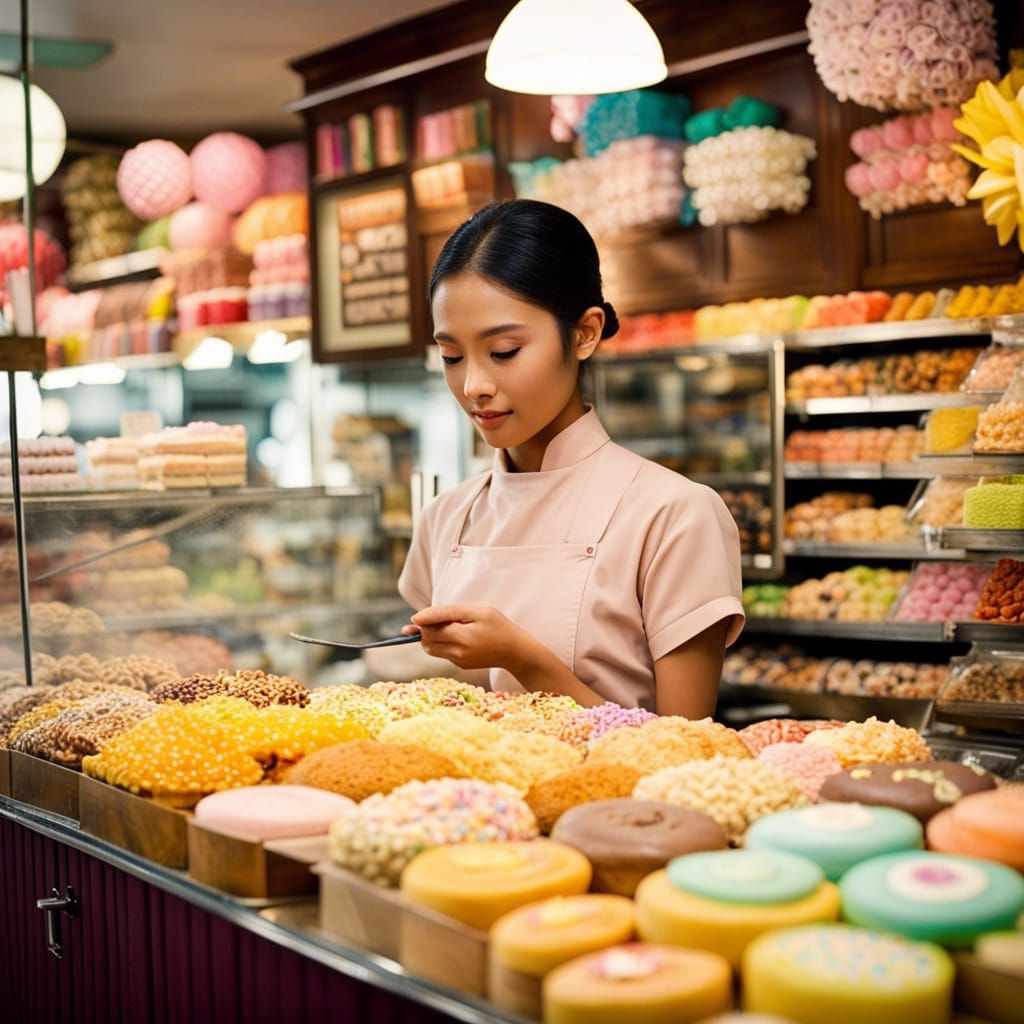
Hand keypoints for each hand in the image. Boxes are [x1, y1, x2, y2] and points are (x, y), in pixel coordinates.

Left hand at [402, 604, 534, 671]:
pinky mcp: (460, 665)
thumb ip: (446, 612)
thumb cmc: (498, 626)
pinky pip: (442, 653)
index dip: (422, 621)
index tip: (418, 616)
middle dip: (425, 629)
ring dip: (432, 637)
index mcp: (462, 637)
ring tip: (446, 626)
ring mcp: (458, 661)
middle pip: (426, 642)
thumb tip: (418, 618)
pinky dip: (442, 643)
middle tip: (436, 619)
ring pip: (431, 649)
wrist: (515, 651)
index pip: (429, 630)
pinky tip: (457, 635)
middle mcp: (457, 653)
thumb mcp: (476, 611)